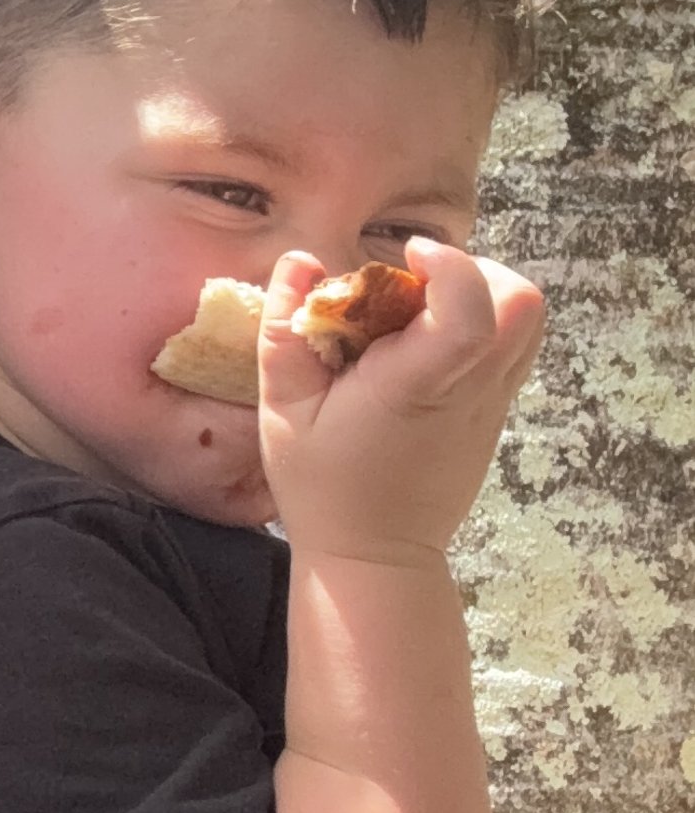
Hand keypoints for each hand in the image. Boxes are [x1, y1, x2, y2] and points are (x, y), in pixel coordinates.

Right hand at [257, 237, 543, 565]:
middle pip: (523, 304)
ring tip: (426, 307)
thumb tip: (301, 260)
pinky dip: (485, 322)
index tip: (407, 255)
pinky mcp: (498, 413)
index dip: (451, 267)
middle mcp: (470, 393)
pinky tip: (431, 343)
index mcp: (415, 389)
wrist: (376, 558)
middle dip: (473, 269)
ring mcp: (494, 405)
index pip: (473, 316)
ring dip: (485, 293)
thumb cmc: (322, 485)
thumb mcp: (281, 408)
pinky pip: (516, 346)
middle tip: (418, 280)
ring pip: (530, 321)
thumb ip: (285, 329)